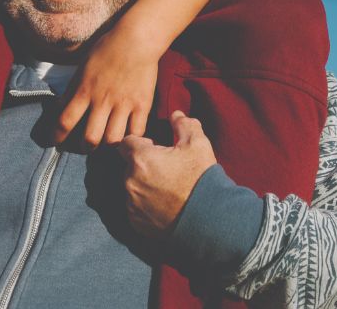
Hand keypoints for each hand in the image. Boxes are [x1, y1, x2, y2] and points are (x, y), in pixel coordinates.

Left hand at [53, 28, 158, 149]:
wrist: (137, 40)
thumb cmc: (107, 49)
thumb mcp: (83, 66)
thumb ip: (73, 88)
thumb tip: (62, 106)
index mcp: (84, 90)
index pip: (65, 121)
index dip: (58, 136)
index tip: (56, 141)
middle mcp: (102, 101)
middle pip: (90, 138)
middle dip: (85, 147)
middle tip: (86, 146)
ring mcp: (124, 104)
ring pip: (113, 140)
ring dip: (107, 146)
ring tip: (107, 143)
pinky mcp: (142, 105)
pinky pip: (136, 132)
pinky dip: (132, 140)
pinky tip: (128, 138)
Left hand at [115, 112, 217, 237]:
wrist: (209, 219)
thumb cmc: (202, 178)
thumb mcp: (197, 143)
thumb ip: (184, 124)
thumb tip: (176, 114)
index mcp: (140, 159)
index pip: (126, 142)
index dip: (141, 143)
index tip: (155, 149)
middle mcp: (130, 181)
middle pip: (128, 166)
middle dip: (142, 165)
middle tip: (164, 170)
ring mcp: (131, 204)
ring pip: (131, 187)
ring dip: (142, 185)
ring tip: (166, 189)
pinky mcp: (136, 222)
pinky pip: (134, 208)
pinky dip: (144, 205)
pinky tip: (164, 205)